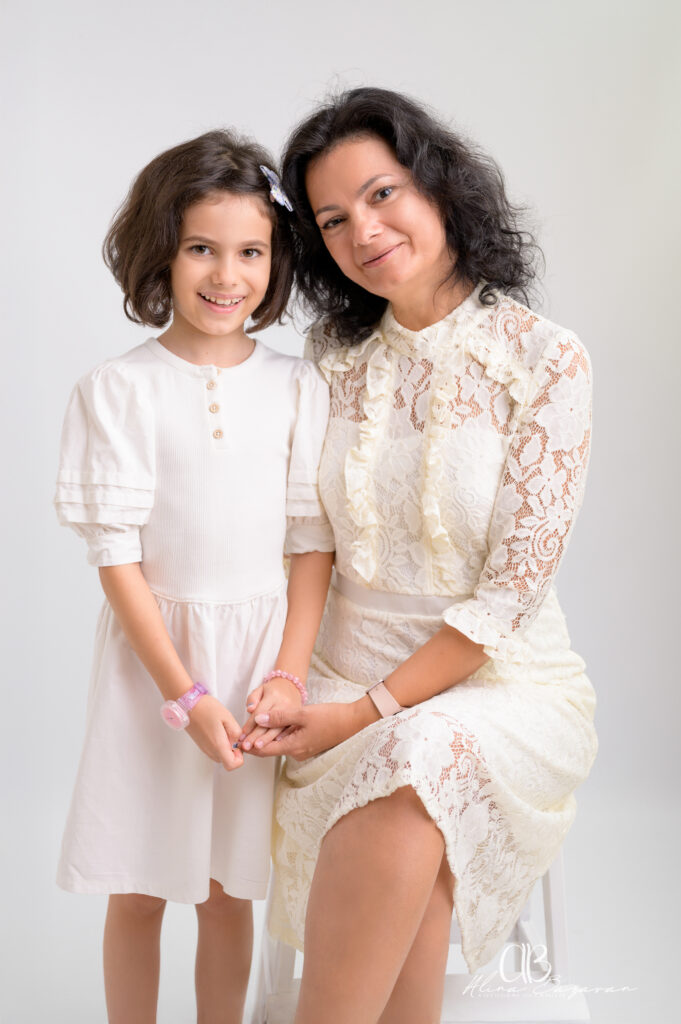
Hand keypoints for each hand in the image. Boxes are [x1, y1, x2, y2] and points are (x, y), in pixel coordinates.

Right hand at [185, 695, 243, 770]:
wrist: (187, 704)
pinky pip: (214, 750)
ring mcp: (204, 748)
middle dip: (233, 750)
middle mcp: (210, 750)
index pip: (231, 765)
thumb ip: (236, 732)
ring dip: (226, 746)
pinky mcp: (201, 745)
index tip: (238, 745)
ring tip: (224, 730)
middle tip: (232, 734)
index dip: (239, 757)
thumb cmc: (205, 708)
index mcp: (217, 745)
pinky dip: (219, 743)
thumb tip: (240, 741)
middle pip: (227, 761)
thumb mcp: (227, 717)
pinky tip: (218, 730)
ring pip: (220, 756)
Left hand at [247, 702, 363, 760]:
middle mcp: (297, 752)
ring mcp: (303, 749)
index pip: (264, 750)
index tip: (238, 742)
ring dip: (268, 737)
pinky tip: (276, 724)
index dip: (250, 746)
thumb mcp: (302, 714)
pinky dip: (280, 734)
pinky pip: (289, 740)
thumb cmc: (330, 717)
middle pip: (270, 749)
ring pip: (280, 744)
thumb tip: (259, 719)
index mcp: (293, 747)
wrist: (353, 721)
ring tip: (254, 727)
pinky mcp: (308, 743)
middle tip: (242, 735)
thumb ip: (279, 716)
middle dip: (256, 742)